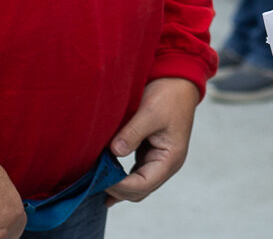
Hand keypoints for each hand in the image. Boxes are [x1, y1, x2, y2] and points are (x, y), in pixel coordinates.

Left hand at [106, 77, 199, 203]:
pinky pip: (135, 173)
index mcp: (170, 158)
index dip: (120, 186)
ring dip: (118, 186)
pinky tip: (106, 177)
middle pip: (139, 190)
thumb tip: (115, 152)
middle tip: (92, 182)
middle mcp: (166, 164)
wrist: (179, 82)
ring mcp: (159, 160)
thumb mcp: (149, 112)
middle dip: (117, 190)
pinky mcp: (151, 153)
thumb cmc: (169, 95)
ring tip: (95, 183)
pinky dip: (121, 177)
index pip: (142, 184)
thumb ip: (132, 133)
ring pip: (136, 185)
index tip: (99, 178)